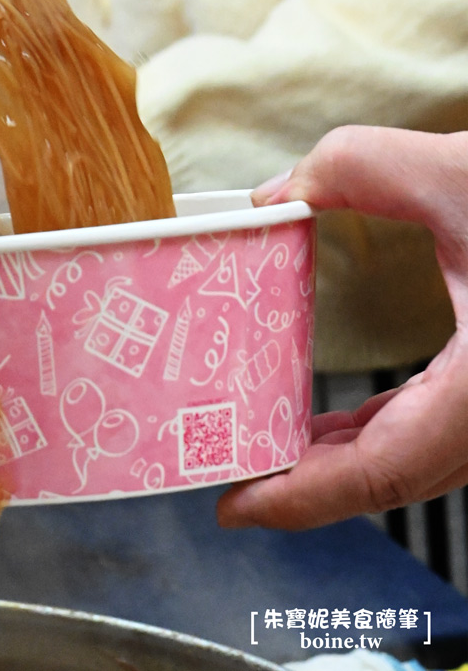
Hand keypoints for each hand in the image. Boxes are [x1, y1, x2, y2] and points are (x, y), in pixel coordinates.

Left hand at [217, 125, 467, 530]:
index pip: (384, 471)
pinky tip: (337, 419)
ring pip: (419, 460)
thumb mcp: (453, 170)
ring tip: (266, 443)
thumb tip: (274, 193)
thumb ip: (350, 169)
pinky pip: (440, 432)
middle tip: (231, 471)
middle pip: (395, 476)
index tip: (237, 507)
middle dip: (307, 482)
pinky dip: (383, 434)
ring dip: (342, 459)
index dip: (302, 498)